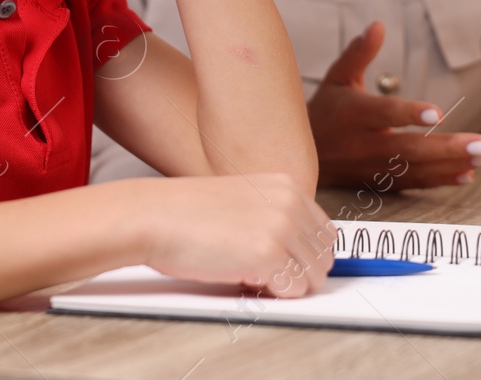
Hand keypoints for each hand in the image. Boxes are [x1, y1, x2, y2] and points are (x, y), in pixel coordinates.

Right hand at [141, 173, 334, 297]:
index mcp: (287, 185)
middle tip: (266, 274)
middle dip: (299, 273)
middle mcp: (290, 203)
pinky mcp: (268, 255)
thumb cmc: (187, 213)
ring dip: (286, 285)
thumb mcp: (244, 200)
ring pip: (312, 277)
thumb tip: (300, 254)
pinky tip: (244, 278)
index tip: (288, 264)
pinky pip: (292, 291)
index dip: (306, 255)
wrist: (154, 216)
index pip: (326, 232)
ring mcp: (281, 228)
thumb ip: (276, 217)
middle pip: (324, 257)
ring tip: (252, 274)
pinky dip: (272, 295)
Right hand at [308, 21, 480, 189]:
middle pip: (409, 148)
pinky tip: (467, 175)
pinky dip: (441, 180)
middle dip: (449, 148)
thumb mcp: (337, 77)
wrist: (302, 155)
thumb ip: (360, 53)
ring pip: (416, 169)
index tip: (438, 113)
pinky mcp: (380, 183)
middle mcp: (363, 144)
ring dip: (453, 164)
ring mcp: (373, 168)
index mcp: (353, 114)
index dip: (409, 113)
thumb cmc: (326, 109)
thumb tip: (378, 25)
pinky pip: (414, 183)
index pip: (384, 113)